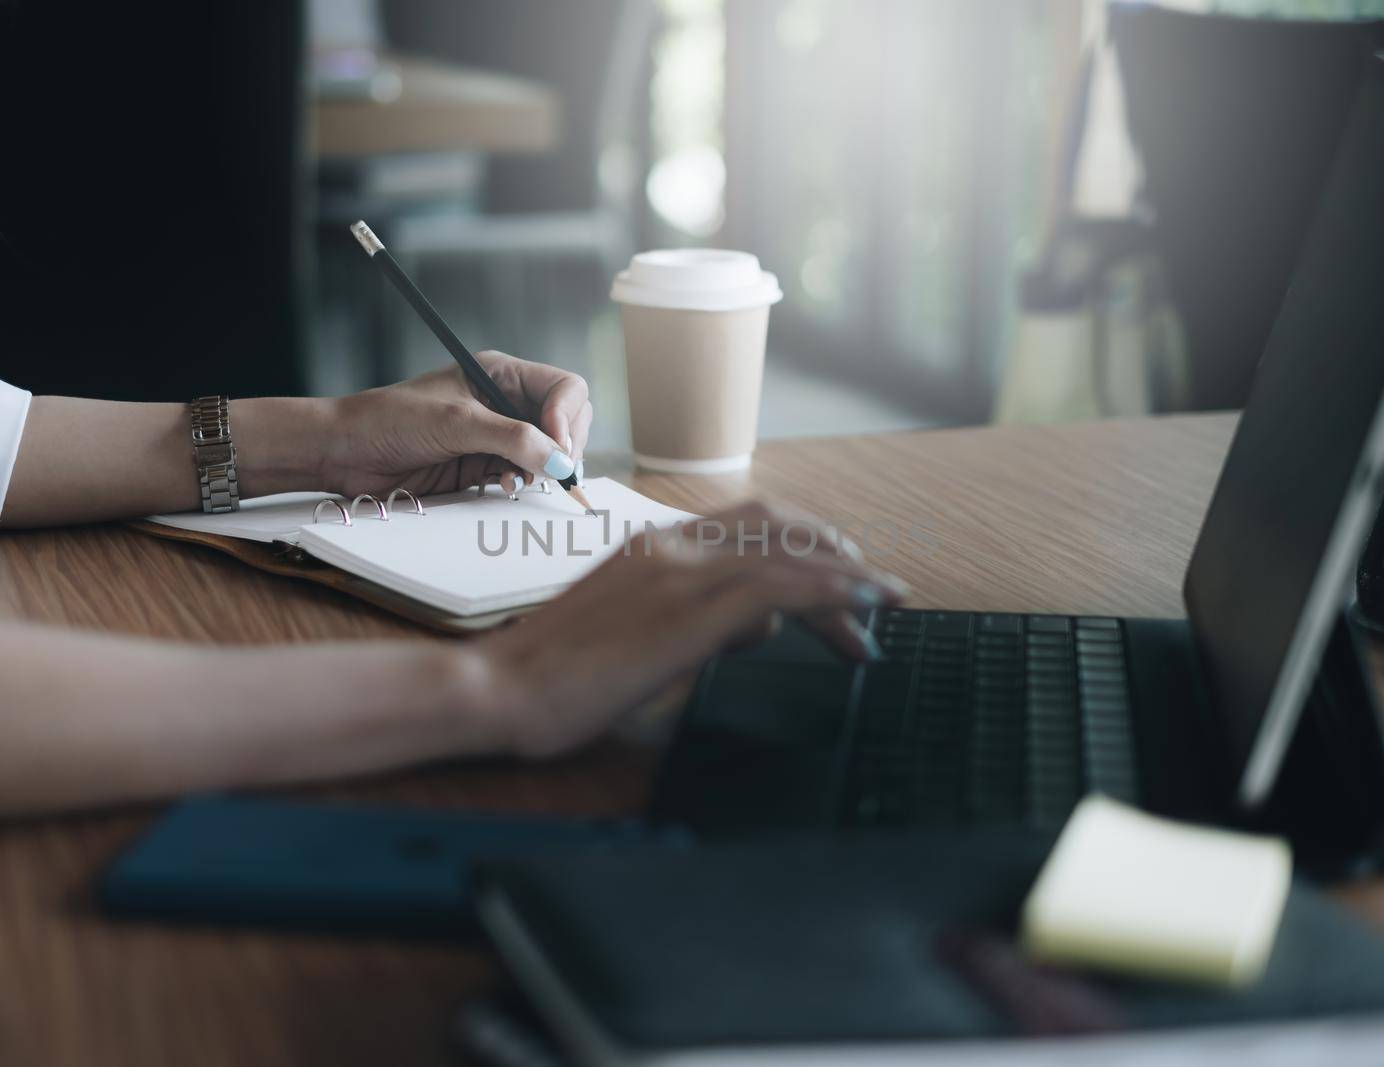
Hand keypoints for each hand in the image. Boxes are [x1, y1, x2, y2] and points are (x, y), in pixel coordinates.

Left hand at [318, 351, 591, 497]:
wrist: (346, 452)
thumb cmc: (390, 420)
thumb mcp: (457, 422)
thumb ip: (512, 439)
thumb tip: (560, 461)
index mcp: (501, 373)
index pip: (564, 388)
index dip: (567, 417)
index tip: (555, 447)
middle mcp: (504, 400)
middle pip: (565, 420)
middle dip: (563, 446)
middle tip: (550, 470)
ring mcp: (495, 434)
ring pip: (547, 451)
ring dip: (543, 468)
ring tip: (518, 479)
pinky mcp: (482, 464)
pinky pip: (523, 473)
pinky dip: (523, 482)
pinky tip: (503, 486)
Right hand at [473, 501, 908, 758]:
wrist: (496, 690)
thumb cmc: (554, 676)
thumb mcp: (637, 636)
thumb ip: (698, 621)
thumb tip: (758, 623)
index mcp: (653, 547)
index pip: (751, 525)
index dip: (807, 545)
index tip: (842, 579)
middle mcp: (670, 547)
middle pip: (779, 529)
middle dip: (836, 557)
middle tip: (876, 595)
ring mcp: (678, 574)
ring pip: (787, 554)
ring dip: (847, 579)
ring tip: (886, 605)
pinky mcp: (685, 612)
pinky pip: (779, 587)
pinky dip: (834, 591)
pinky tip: (866, 606)